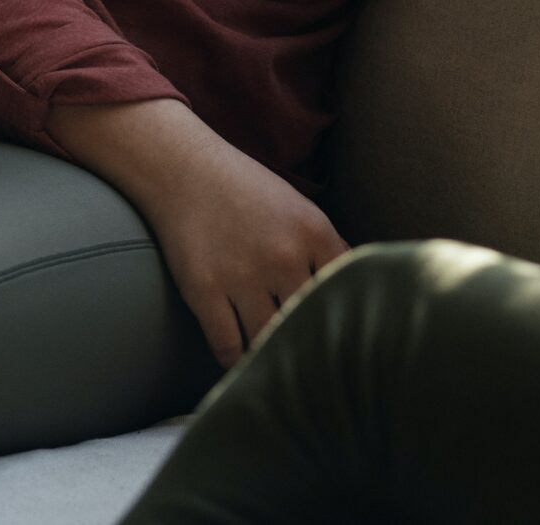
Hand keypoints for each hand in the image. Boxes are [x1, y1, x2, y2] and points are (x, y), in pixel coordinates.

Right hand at [138, 134, 351, 370]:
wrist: (185, 171)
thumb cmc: (247, 193)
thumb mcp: (300, 210)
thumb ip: (326, 250)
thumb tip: (354, 291)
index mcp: (315, 233)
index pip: (346, 290)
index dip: (347, 317)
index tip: (346, 338)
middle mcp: (284, 257)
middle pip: (310, 321)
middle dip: (312, 344)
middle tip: (315, 367)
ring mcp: (243, 276)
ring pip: (269, 340)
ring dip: (272, 356)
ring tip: (278, 368)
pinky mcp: (205, 291)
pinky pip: (228, 346)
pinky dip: (235, 362)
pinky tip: (241, 362)